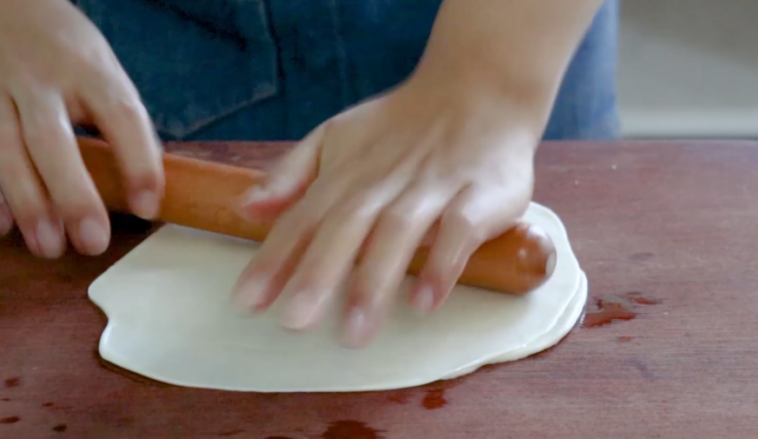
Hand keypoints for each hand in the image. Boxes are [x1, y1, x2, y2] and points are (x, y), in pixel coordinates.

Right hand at [0, 0, 162, 257]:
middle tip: (93, 243)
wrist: (9, 7)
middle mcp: (41, 80)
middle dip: (72, 196)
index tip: (148, 207)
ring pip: (6, 151)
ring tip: (50, 246)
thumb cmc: (69, 53)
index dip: (138, 163)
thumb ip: (120, 121)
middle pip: (53, 141)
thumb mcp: (104, 73)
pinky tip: (5, 226)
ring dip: (29, 205)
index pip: (121, 116)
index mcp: (91, 70)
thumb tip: (144, 186)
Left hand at [233, 72, 539, 347]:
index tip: (247, 302)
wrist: (479, 89)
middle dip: (318, 274)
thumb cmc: (402, 125)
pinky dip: (442, 265)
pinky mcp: (477, 195)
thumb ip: (292, 173)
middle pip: (345, 229)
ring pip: (397, 234)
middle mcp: (383, 182)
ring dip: (375, 281)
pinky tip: (424, 302)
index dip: (274, 259)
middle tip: (295, 322)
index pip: (302, 219)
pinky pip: (458, 232)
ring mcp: (431, 188)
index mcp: (346, 173)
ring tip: (355, 331)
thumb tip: (245, 208)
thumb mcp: (337, 136)